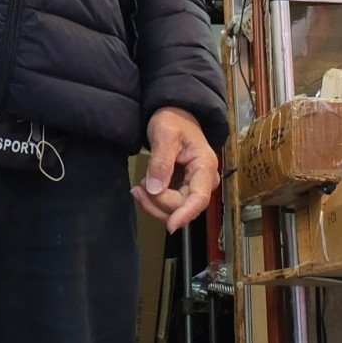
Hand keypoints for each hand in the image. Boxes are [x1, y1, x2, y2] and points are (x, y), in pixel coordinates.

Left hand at [137, 107, 218, 230]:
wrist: (175, 115)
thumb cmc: (173, 120)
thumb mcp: (165, 134)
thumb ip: (161, 161)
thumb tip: (155, 189)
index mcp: (204, 166)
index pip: (199, 198)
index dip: (186, 214)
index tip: (171, 226)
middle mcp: (204, 180)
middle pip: (183, 206)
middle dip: (158, 203)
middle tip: (137, 188)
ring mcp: (193, 186)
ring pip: (175, 210)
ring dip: (153, 205)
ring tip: (137, 187)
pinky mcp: (183, 189)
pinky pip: (169, 205)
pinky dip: (154, 201)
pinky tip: (143, 188)